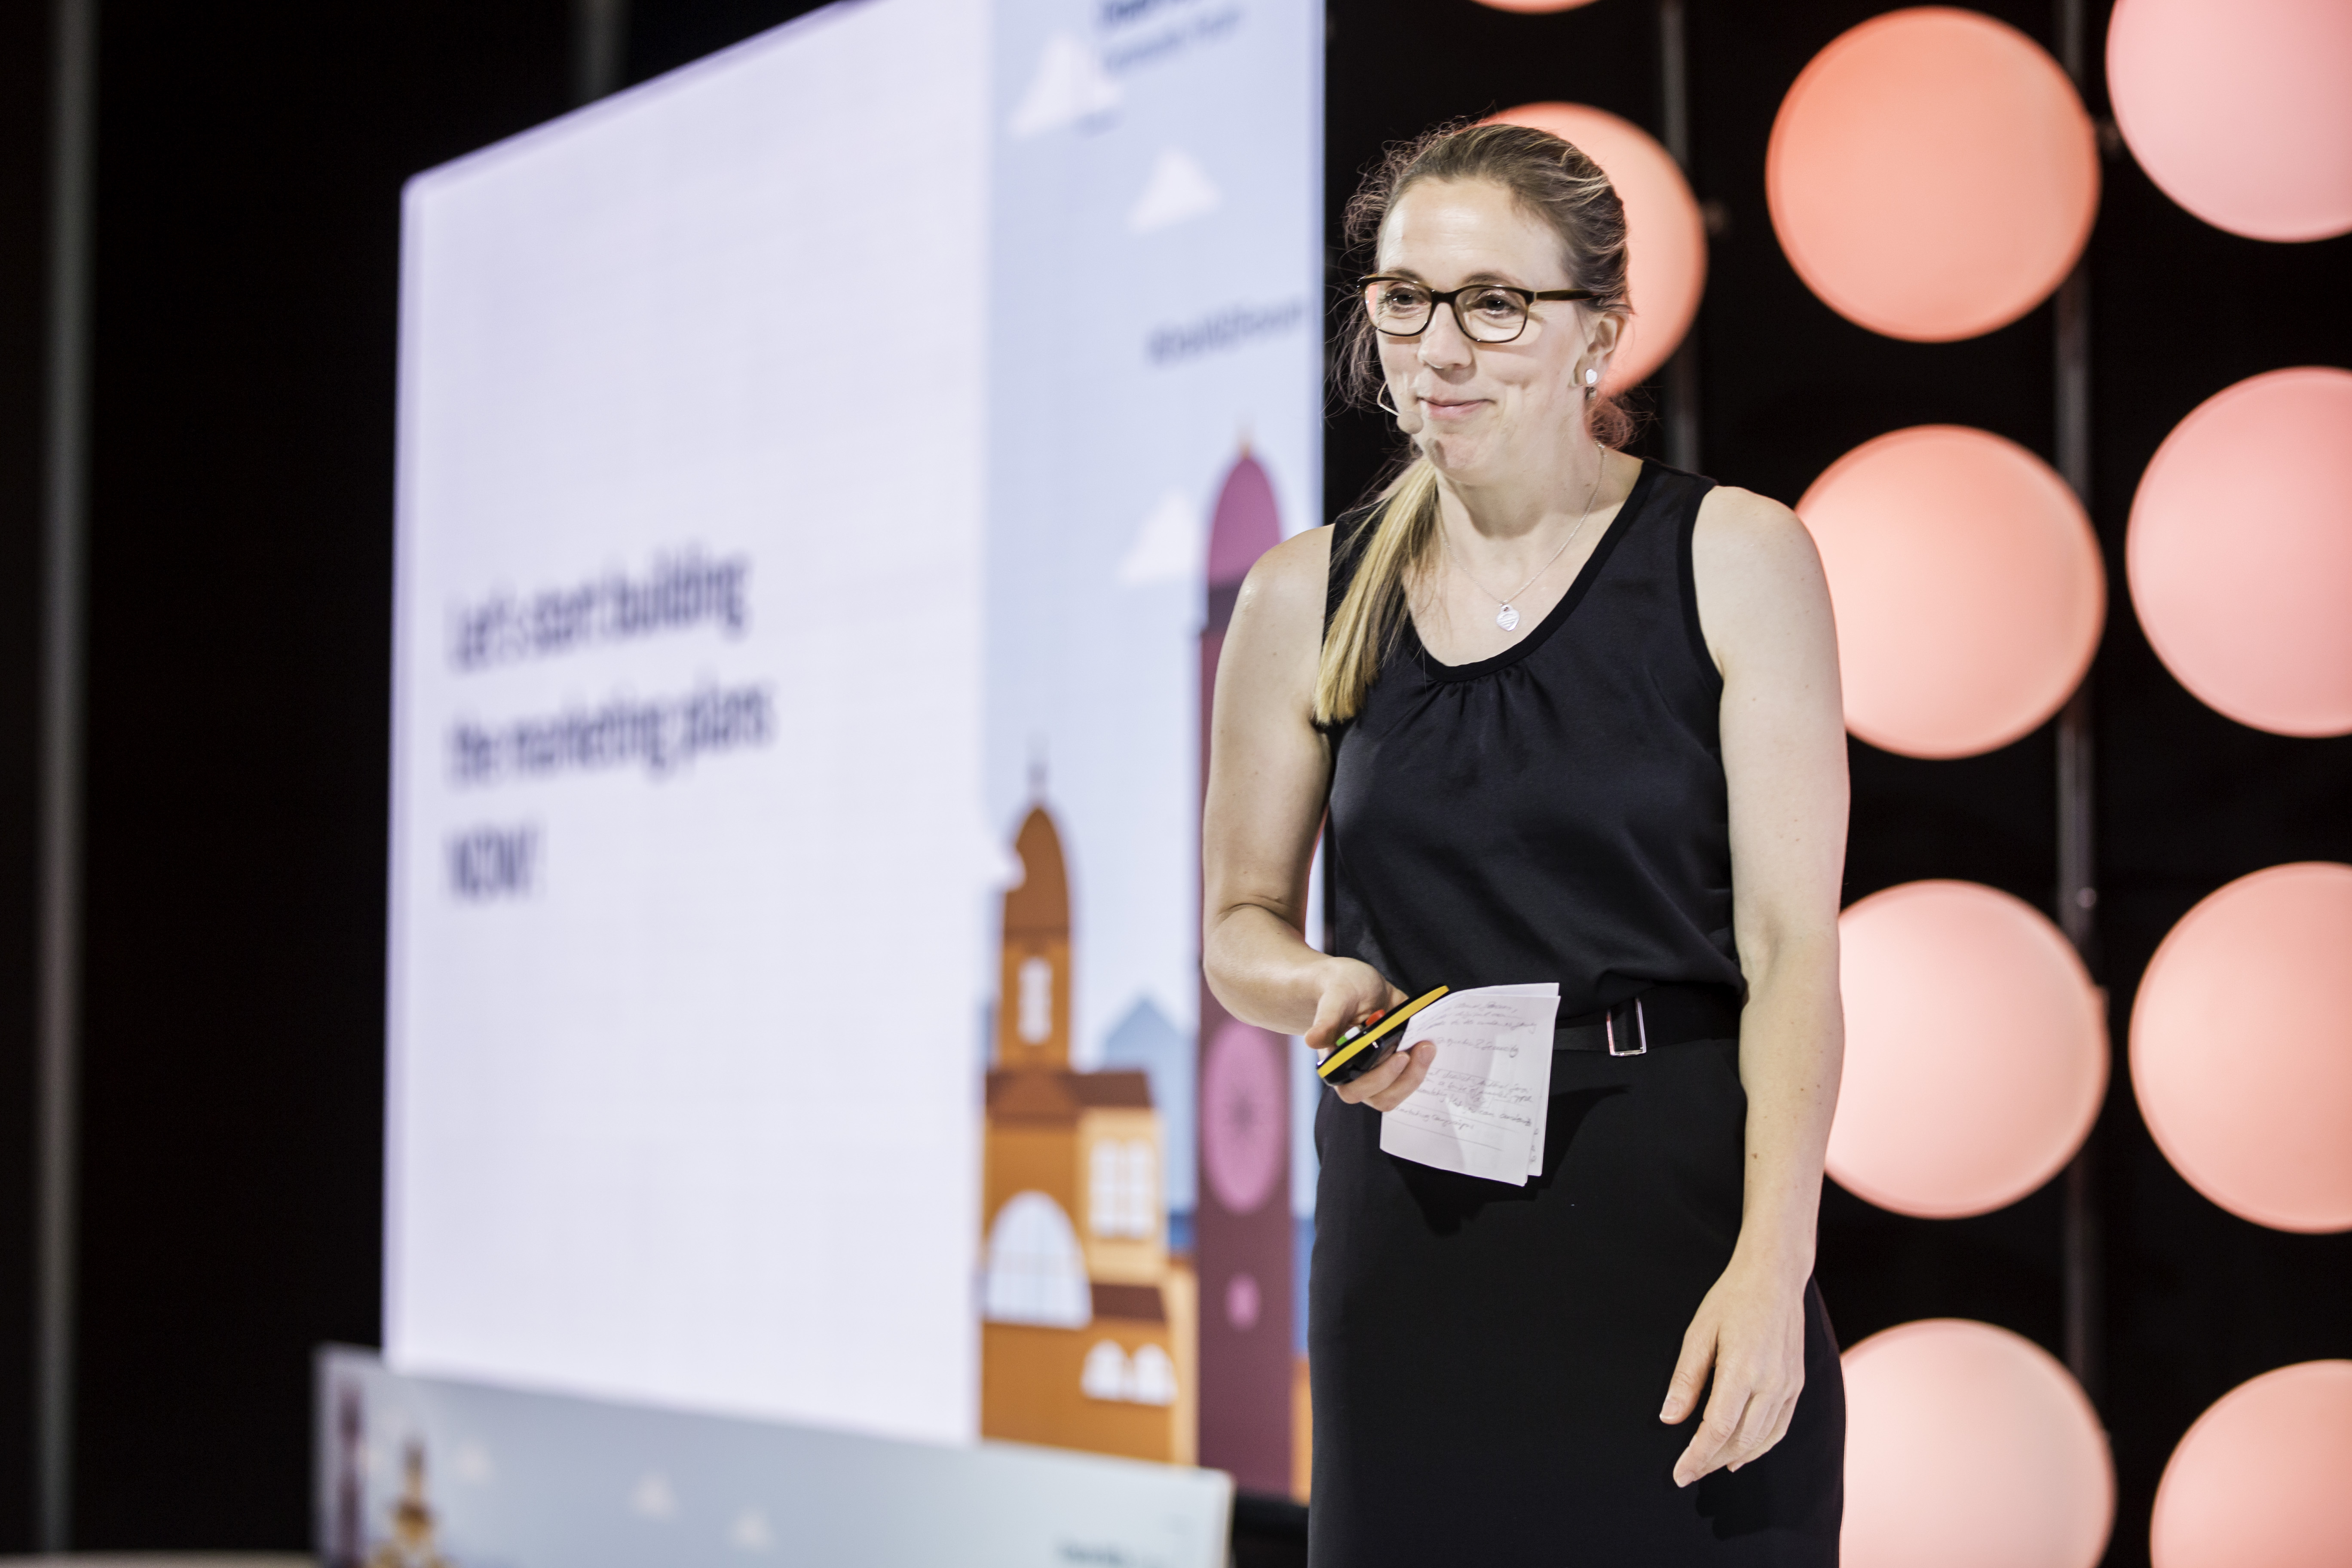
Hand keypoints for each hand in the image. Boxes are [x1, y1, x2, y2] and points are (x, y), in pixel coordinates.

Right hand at [1303, 961, 1428, 1111]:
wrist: (1352, 984)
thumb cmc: (1339, 990)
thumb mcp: (1335, 996)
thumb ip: (1327, 1018)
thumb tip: (1313, 1040)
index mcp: (1336, 1064)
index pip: (1353, 1090)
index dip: (1379, 1080)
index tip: (1400, 1056)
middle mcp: (1357, 1074)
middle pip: (1382, 1097)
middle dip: (1406, 1078)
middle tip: (1423, 1047)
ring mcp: (1379, 1071)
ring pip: (1398, 1092)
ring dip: (1417, 1074)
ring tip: (1427, 1045)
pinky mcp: (1396, 1064)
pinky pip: (1411, 1077)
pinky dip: (1423, 1065)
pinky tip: (1429, 1042)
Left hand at [1660, 1252, 1807, 1486]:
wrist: (1775, 1276)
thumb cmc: (1731, 1299)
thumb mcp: (1699, 1332)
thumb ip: (1686, 1379)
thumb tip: (1669, 1419)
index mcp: (1743, 1370)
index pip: (1717, 1429)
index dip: (1697, 1457)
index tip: (1679, 1475)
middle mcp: (1771, 1383)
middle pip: (1740, 1441)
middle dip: (1712, 1462)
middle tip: (1688, 1473)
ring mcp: (1789, 1385)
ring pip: (1763, 1439)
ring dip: (1735, 1458)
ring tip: (1710, 1466)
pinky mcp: (1797, 1383)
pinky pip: (1780, 1426)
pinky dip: (1761, 1445)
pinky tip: (1743, 1452)